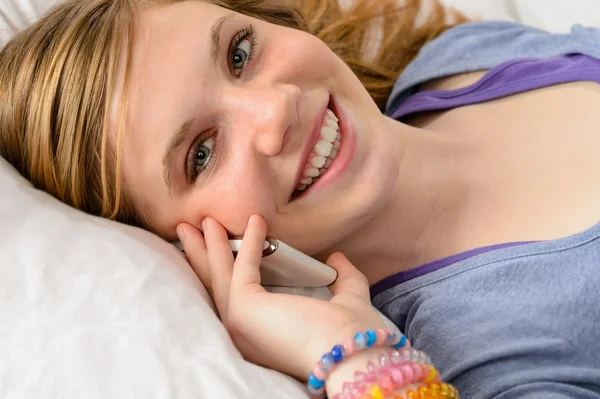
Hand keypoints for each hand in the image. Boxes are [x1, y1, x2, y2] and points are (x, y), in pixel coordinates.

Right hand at [176, 215, 386, 379]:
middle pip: (217, 285)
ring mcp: (241, 325)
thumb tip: (336, 259)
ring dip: (208, 246)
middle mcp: (245, 334)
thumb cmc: (351, 339)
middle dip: (203, 254)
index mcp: (263, 335)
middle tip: (190, 227)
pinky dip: (246, 243)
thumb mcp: (349, 302)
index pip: (236, 296)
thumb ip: (345, 280)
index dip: (228, 267)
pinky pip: (240, 268)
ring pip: (218, 277)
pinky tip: (255, 221)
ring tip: (202, 220)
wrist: (354, 355)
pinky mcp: (244, 311)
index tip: (224, 241)